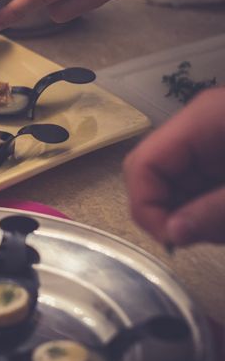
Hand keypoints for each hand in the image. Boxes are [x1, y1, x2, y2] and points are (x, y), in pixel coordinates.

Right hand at [123, 87, 224, 245]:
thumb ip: (215, 211)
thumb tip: (172, 234)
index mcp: (202, 120)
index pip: (143, 164)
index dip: (145, 206)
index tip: (172, 240)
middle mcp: (199, 125)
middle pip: (153, 171)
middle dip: (166, 210)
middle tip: (197, 236)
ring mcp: (212, 137)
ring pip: (175, 180)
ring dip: (188, 211)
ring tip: (219, 227)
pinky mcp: (222, 151)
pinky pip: (197, 181)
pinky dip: (204, 204)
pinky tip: (222, 216)